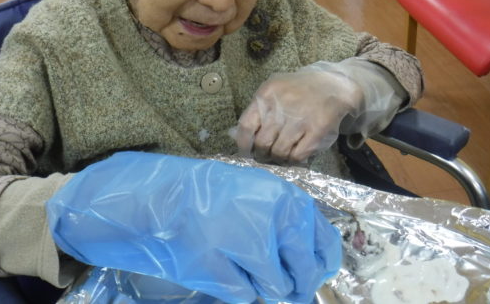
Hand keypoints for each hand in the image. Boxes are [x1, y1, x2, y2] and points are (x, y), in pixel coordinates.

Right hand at [47, 152, 340, 303]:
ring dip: (264, 286)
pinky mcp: (219, 265)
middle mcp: (273, 220)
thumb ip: (288, 223)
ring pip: (274, 289)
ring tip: (245, 267)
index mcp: (286, 200)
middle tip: (282, 284)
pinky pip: (244, 294)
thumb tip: (316, 264)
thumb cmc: (214, 196)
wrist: (165, 197)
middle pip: (302, 273)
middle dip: (295, 284)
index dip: (321, 265)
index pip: (325, 244)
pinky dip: (239, 289)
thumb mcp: (258, 195)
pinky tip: (226, 269)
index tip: (313, 272)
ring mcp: (245, 244)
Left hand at [236, 65, 363, 163]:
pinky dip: (293, 160)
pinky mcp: (317, 130)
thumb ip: (255, 111)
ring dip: (278, 158)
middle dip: (262, 154)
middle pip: (262, 143)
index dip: (243, 144)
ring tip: (281, 155)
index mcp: (267, 94)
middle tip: (266, 155)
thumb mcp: (273, 91)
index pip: (246, 126)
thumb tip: (235, 136)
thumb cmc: (297, 90)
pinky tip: (294, 155)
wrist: (333, 85)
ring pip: (279, 152)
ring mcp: (300, 119)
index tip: (246, 152)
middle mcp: (282, 106)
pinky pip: (297, 156)